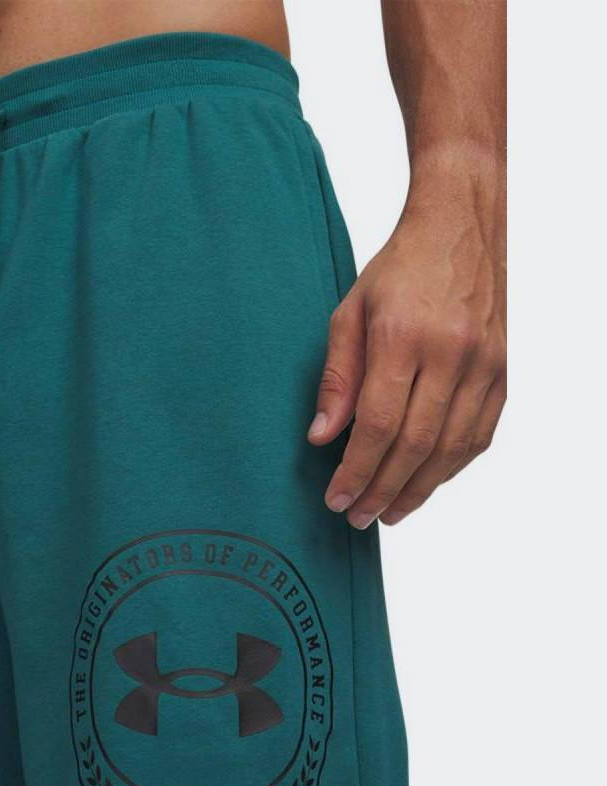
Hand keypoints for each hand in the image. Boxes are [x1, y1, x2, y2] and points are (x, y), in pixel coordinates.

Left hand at [307, 197, 505, 527]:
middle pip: (415, 444)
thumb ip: (336, 379)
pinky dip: (451, 467)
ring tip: (389, 514)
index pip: (378, 424)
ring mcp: (484, 364)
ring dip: (418, 490)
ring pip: (451, 448)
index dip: (356, 470)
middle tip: (358, 517)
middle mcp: (450, 353)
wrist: (462, 227)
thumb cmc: (399, 270)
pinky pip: (479, 435)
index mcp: (403, 337)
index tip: (336, 498)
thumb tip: (322, 438)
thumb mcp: (349, 314)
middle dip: (382, 490)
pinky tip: (426, 484)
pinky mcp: (503, 371)